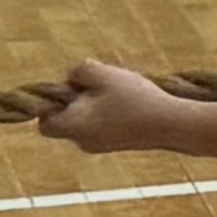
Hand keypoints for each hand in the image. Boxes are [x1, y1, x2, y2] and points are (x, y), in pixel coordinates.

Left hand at [39, 59, 186, 152]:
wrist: (173, 125)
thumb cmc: (136, 99)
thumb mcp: (104, 74)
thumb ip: (79, 70)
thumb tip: (71, 77)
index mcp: (73, 127)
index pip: (44, 123)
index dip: (50, 104)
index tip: (71, 87)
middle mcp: (83, 142)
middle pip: (67, 119)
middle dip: (78, 99)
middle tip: (101, 85)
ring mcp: (102, 146)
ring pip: (87, 121)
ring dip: (97, 104)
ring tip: (121, 91)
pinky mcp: (119, 144)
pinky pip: (104, 126)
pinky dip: (111, 113)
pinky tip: (132, 101)